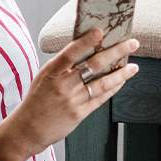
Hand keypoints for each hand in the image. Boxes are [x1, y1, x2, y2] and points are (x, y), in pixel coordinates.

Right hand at [0, 29, 139, 160]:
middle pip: (94, 65)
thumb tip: (85, 49)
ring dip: (121, 73)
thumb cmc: (36, 101)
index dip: (86, 41)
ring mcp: (73, 100)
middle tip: (131, 43)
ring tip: (134, 66)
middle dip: (116, 52)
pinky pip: (101, 98)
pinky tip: (122, 81)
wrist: (27, 129)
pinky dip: (113, 88)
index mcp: (52, 71)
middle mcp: (63, 84)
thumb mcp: (44, 77)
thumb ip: (62, 65)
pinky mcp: (79, 113)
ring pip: (103, 82)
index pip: (71, 52)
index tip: (101, 31)